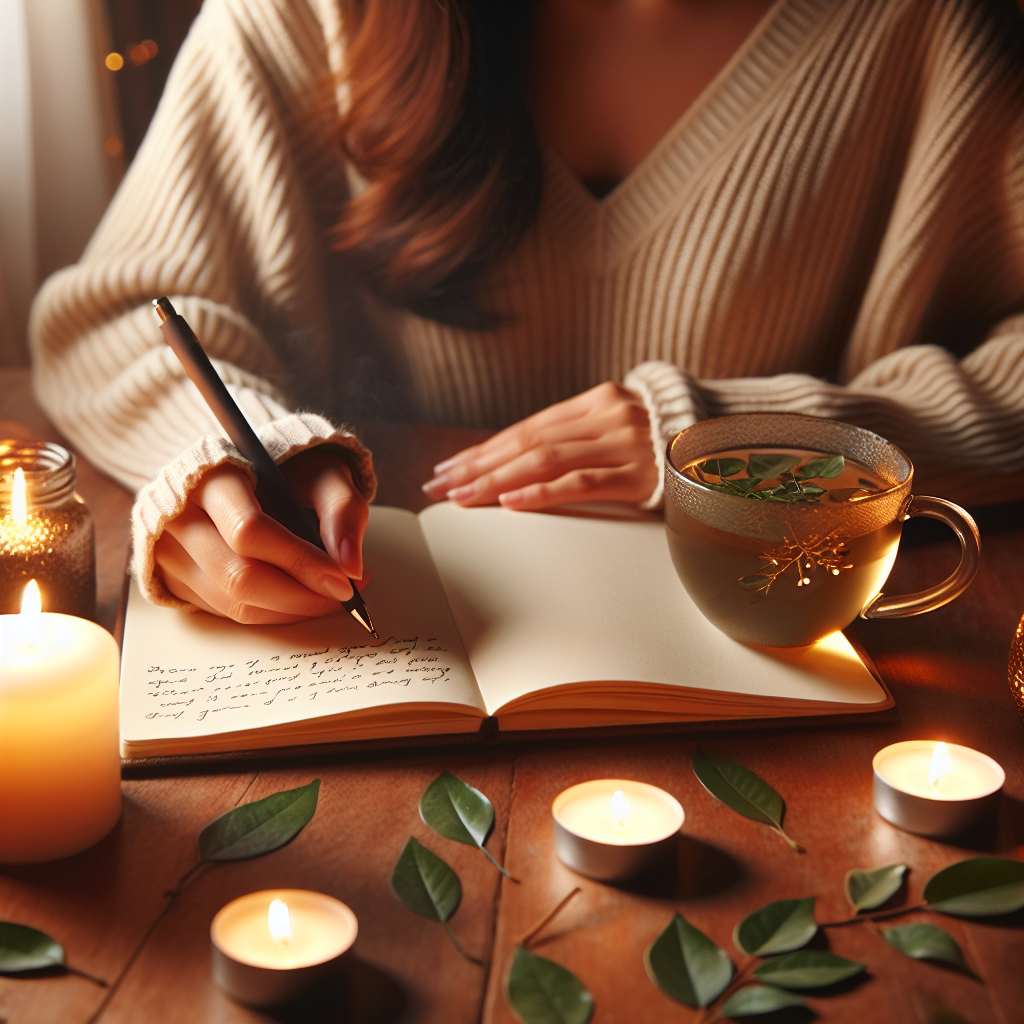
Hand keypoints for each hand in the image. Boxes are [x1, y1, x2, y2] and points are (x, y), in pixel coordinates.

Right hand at [153, 448, 368, 623]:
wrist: (247, 473)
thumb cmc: (286, 471)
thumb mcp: (322, 472)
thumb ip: (342, 510)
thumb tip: (351, 567)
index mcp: (211, 476)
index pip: (249, 530)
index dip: (300, 562)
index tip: (344, 581)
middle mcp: (179, 515)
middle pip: (238, 576)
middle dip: (299, 597)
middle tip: (342, 598)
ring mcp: (170, 551)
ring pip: (231, 602)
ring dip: (290, 611)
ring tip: (327, 597)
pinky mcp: (176, 579)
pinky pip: (226, 612)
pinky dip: (271, 614)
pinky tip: (300, 599)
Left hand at [422, 381, 657, 508]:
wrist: (737, 438)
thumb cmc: (673, 436)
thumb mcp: (624, 424)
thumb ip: (583, 435)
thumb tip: (525, 463)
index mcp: (597, 401)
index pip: (526, 428)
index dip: (484, 448)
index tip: (449, 467)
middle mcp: (605, 415)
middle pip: (526, 442)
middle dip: (477, 465)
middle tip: (439, 487)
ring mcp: (624, 443)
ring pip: (545, 460)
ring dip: (496, 480)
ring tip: (462, 497)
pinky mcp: (641, 474)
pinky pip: (583, 483)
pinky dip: (543, 493)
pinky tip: (510, 503)